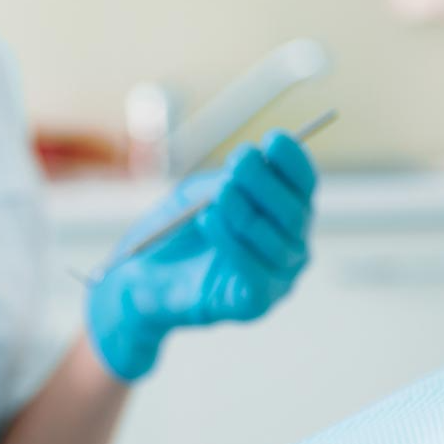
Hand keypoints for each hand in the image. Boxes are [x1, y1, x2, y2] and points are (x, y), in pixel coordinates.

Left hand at [87, 131, 317, 381]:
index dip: (294, 161)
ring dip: (247, 213)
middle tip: (239, 161)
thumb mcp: (198, 195)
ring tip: (220, 195)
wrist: (140, 278)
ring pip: (277, 243)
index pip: (303, 185)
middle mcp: (290, 245)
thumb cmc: (176, 233)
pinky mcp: (255, 305)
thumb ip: (225, 182)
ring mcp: (277, 278)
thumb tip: (251, 164)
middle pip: (296, 212)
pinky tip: (210, 219)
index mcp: (282, 213)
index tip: (274, 139)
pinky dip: (233, 244)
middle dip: (267, 183)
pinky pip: (255, 273)